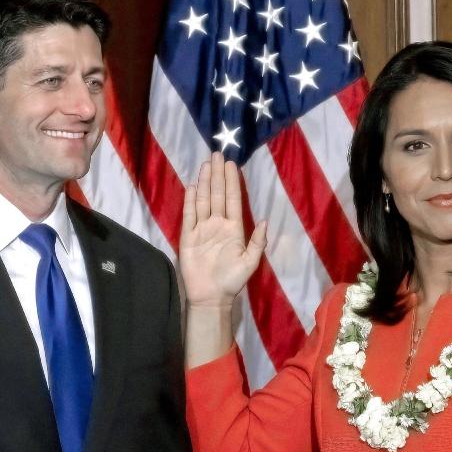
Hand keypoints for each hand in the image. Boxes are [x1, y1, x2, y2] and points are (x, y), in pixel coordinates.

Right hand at [180, 151, 265, 308]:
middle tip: (217, 155)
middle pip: (217, 195)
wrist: (212, 296)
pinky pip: (189, 215)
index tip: (231, 165)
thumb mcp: (250, 262)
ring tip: (206, 165)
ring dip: (205, 183)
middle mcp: (218, 224)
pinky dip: (191, 200)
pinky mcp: (188, 236)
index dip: (232, 182)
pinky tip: (193, 186)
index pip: (233, 200)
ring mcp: (202, 229)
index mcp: (234, 228)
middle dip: (218, 175)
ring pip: (204, 200)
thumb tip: (264, 220)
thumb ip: (258, 242)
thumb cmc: (232, 281)